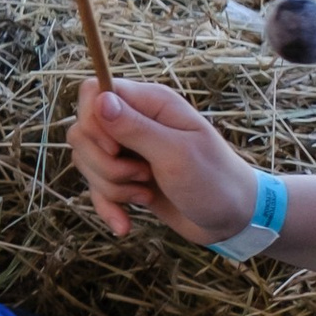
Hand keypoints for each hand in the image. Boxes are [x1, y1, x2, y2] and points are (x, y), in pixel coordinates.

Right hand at [71, 75, 258, 245]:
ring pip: (86, 160)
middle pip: (83, 130)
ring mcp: (128, 150)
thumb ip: (135, 127)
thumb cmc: (214, 181)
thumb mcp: (176, 154)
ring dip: (110, 186)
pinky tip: (124, 224)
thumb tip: (99, 100)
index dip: (92, 120)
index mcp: (150, 103)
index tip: (115, 148)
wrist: (233, 219)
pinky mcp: (125, 177)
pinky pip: (95, 186)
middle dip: (104, 163)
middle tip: (142, 175)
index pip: (94, 91)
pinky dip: (107, 206)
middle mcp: (135, 121)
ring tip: (145, 193)